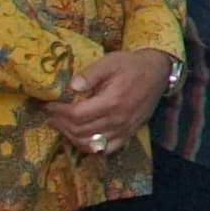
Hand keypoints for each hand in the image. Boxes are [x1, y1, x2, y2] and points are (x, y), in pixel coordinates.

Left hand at [45, 46, 176, 151]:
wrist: (158, 72)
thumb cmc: (132, 65)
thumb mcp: (110, 61)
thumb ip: (90, 74)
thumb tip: (72, 86)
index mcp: (111, 101)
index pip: (77, 115)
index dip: (59, 112)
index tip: (50, 105)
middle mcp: (117, 120)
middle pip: (80, 131)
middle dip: (61, 124)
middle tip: (52, 115)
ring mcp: (124, 129)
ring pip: (90, 143)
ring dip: (71, 136)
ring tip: (63, 125)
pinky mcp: (129, 133)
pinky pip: (106, 149)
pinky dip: (90, 147)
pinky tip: (82, 137)